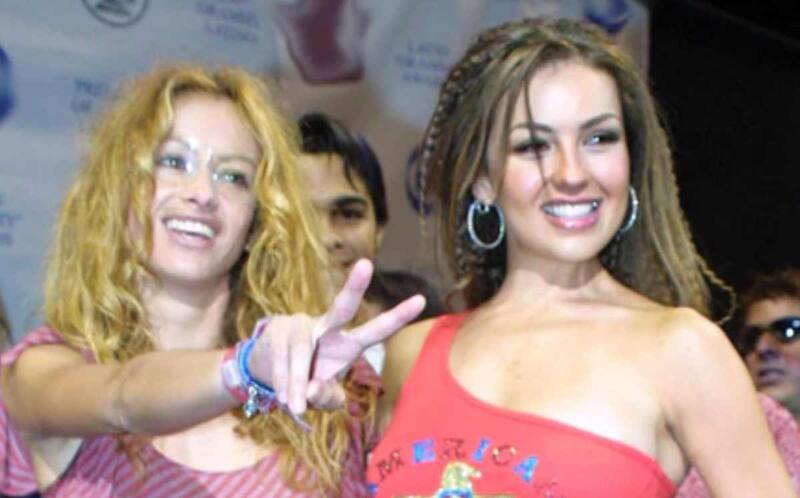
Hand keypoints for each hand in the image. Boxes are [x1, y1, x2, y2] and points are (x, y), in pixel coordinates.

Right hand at [249, 259, 425, 414]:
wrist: (270, 370)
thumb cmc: (307, 382)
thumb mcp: (323, 397)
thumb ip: (326, 398)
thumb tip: (311, 391)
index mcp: (349, 344)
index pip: (376, 330)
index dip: (398, 317)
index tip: (422, 300)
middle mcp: (329, 327)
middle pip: (342, 306)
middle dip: (354, 287)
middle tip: (366, 264)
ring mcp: (301, 324)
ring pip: (302, 351)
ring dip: (297, 382)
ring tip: (296, 407)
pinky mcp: (277, 328)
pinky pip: (281, 359)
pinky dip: (283, 382)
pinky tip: (285, 398)